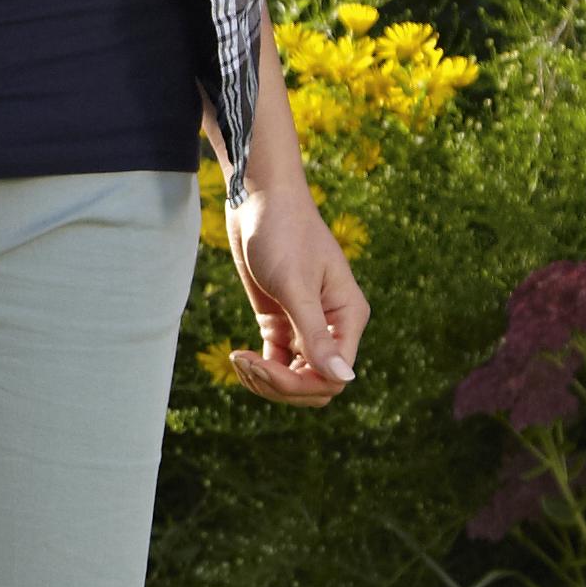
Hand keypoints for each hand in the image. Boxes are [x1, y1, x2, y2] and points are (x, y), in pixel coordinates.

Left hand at [216, 166, 367, 408]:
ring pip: (295, 378)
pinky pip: (278, 363)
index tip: (262, 366)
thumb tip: (344, 379)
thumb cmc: (282, 233)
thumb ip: (317, 334)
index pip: (334, 377)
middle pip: (315, 385)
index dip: (299, 383)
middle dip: (281, 386)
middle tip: (246, 364)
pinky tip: (238, 357)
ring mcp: (306, 326)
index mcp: (347, 317)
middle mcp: (332, 326)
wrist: (257, 200)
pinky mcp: (281, 322)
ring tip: (239, 361)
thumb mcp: (296, 285)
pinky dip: (259, 369)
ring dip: (266, 381)